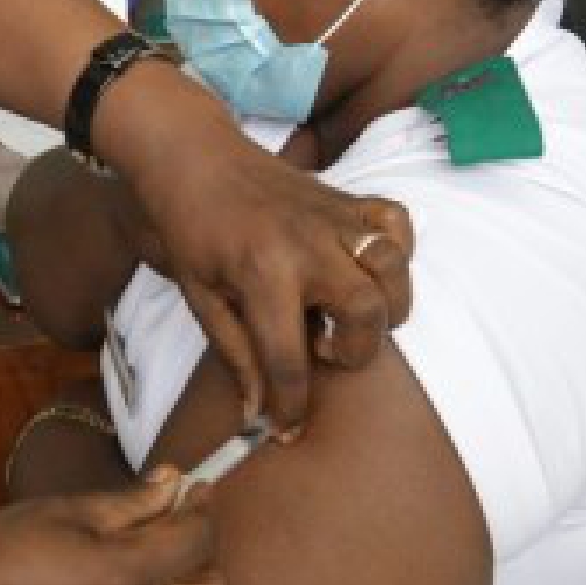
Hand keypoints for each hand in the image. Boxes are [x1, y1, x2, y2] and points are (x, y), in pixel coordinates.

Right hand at [0, 470, 224, 584]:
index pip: (196, 539)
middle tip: (173, 518)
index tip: (187, 483)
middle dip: (205, 552)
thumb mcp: (58, 512)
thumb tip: (173, 484)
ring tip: (150, 549)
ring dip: (189, 584)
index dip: (199, 505)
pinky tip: (126, 584)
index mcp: (126, 576)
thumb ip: (127, 503)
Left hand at [95, 69, 413, 432]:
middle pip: (364, 312)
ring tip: (349, 315)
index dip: (290, 405)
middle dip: (355, 350)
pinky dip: (394, 252)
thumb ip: (236, 356)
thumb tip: (257, 414)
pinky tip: (365, 270)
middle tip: (324, 350)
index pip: (288, 359)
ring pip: (391, 268)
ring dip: (384, 305)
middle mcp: (305, 244)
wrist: (195, 158)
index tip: (289, 426)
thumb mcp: (200, 297)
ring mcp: (332, 217)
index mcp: (260, 272)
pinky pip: (395, 225)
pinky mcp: (347, 198)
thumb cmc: (190, 229)